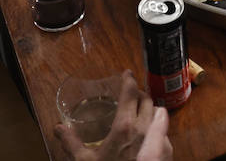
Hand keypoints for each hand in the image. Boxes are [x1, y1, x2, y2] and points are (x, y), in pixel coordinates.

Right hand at [55, 71, 170, 160]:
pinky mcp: (167, 155)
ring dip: (151, 109)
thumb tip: (58, 128)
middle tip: (130, 94)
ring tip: (140, 112)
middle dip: (140, 94)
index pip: (130, 94)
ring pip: (160, 114)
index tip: (127, 73)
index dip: (129, 80)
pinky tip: (148, 136)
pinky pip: (165, 133)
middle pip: (148, 100)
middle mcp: (146, 130)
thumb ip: (71, 143)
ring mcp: (160, 142)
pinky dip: (158, 127)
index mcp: (125, 126)